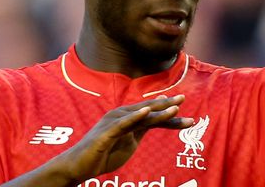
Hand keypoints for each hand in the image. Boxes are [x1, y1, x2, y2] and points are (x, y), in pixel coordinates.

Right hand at [56, 95, 193, 182]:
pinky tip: (148, 111)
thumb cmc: (103, 154)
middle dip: (167, 105)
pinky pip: (124, 124)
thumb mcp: (128, 142)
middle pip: (148, 110)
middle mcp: (121, 116)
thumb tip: (154, 121)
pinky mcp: (107, 133)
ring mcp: (114, 123)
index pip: (152, 114)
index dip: (168, 111)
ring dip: (158, 111)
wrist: (79, 165)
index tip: (184, 108)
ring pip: (140, 116)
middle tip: (183, 99)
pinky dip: (136, 116)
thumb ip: (139, 130)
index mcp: (128, 119)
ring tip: (174, 108)